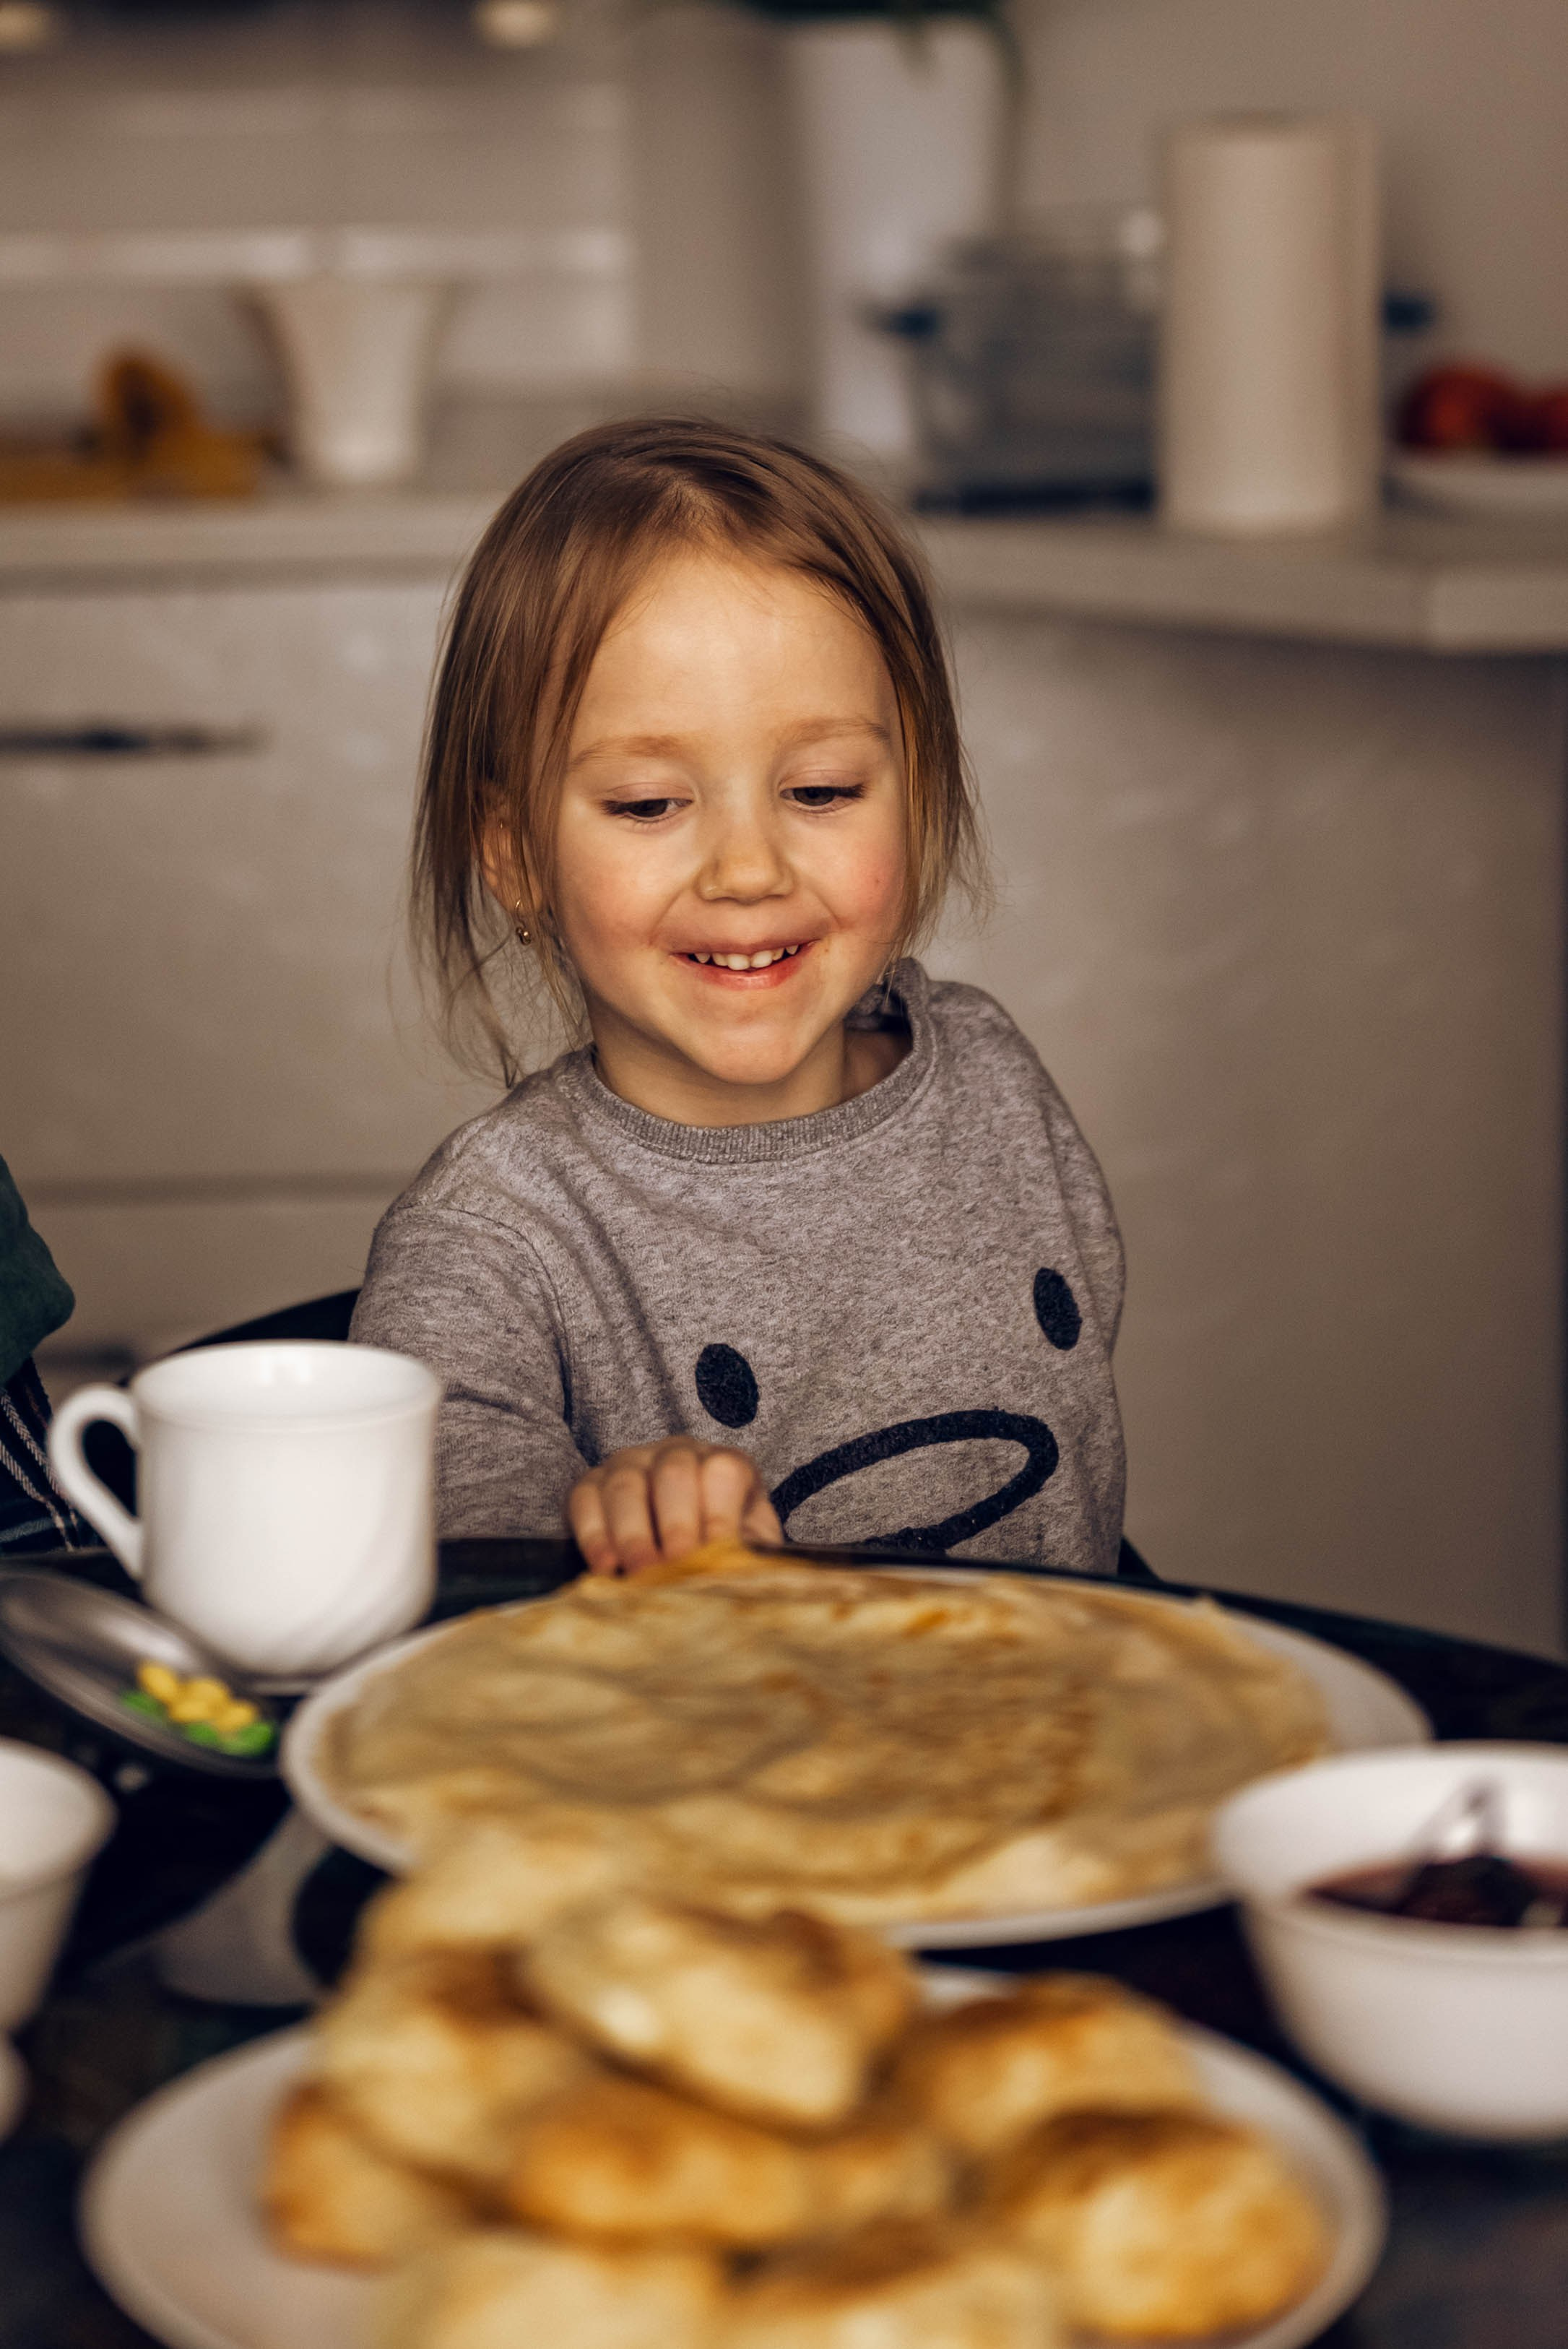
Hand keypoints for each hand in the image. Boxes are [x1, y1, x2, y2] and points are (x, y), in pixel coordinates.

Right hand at [567, 1439, 783, 1575]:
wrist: (682, 1555)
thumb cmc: (721, 1552)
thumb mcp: (747, 1552)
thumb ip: (750, 1558)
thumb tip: (745, 1576)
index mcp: (725, 1465)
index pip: (723, 1471)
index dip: (720, 1514)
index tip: (716, 1555)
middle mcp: (677, 1453)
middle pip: (673, 1471)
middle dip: (675, 1525)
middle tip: (675, 1569)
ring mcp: (631, 1463)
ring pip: (626, 1483)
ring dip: (633, 1534)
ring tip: (640, 1575)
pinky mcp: (593, 1483)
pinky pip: (584, 1497)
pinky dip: (593, 1534)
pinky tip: (605, 1569)